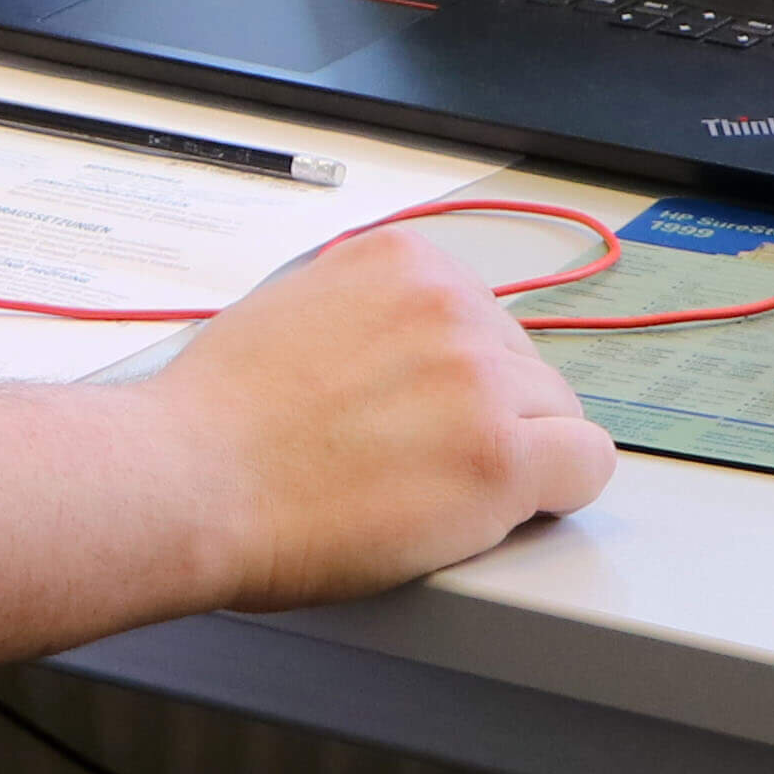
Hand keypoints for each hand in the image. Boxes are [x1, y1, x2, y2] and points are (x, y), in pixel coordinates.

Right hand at [149, 225, 617, 605]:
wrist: (186, 482)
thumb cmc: (213, 422)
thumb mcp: (290, 310)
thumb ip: (364, 317)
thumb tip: (399, 351)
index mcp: (401, 262)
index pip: (484, 317)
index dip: (456, 378)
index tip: (422, 411)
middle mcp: (450, 305)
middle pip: (526, 368)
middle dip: (487, 417)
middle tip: (417, 465)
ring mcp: (479, 379)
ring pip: (559, 418)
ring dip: (513, 458)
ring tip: (433, 493)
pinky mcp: (499, 457)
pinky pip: (587, 466)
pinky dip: (556, 494)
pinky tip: (496, 512)